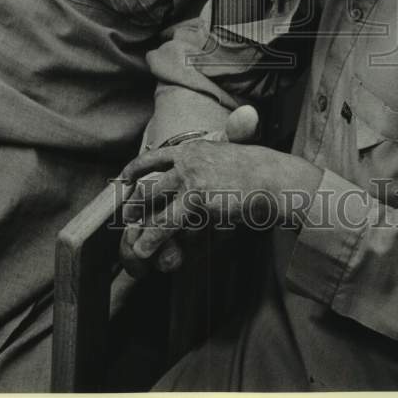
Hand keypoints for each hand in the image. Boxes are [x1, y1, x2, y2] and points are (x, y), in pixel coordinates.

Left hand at [118, 105, 260, 277]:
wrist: (273, 179)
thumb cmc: (255, 175)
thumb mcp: (227, 159)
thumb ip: (208, 165)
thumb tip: (192, 176)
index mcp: (194, 147)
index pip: (155, 156)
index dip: (136, 168)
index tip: (125, 179)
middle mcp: (187, 158)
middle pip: (149, 180)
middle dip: (135, 200)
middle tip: (127, 216)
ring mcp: (190, 175)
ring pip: (153, 200)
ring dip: (140, 223)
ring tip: (133, 243)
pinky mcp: (196, 196)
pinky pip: (167, 220)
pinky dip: (153, 237)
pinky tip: (144, 250)